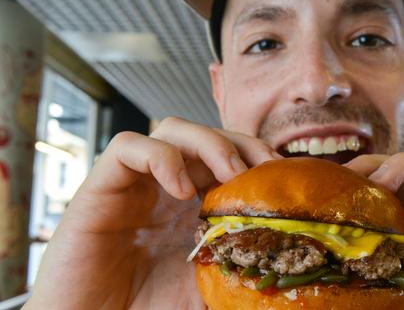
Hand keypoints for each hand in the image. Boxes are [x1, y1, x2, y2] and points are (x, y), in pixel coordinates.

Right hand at [24, 117, 280, 308]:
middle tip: (266, 168)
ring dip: (209, 143)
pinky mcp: (101, 186)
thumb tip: (280, 275)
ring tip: (230, 174)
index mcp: (194, 202)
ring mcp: (135, 182)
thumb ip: (235, 270)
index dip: (259, 157)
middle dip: (242, 144)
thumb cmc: (144, 304)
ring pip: (172, 129)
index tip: (284, 174)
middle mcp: (167, 184)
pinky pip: (128, 147)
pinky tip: (180, 190)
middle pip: (208, 135)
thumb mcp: (204, 286)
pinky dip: (160, 157)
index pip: (230, 156)